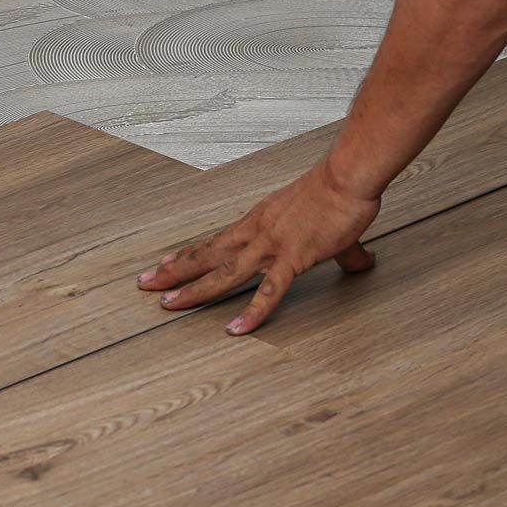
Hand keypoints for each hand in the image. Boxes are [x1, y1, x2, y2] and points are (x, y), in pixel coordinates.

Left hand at [135, 159, 379, 334]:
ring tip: (167, 304)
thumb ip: (342, 250)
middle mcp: (256, 233)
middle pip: (206, 256)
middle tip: (145, 284)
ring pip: (223, 273)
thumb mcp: (331, 224)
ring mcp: (270, 247)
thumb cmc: (338, 193)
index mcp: (259, 221)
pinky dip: (252, 313)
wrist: (348, 178)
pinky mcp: (292, 259)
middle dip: (174, 272)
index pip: (215, 241)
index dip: (189, 254)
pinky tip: (236, 329)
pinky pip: (269, 292)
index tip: (164, 264)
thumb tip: (361, 261)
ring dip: (193, 290)